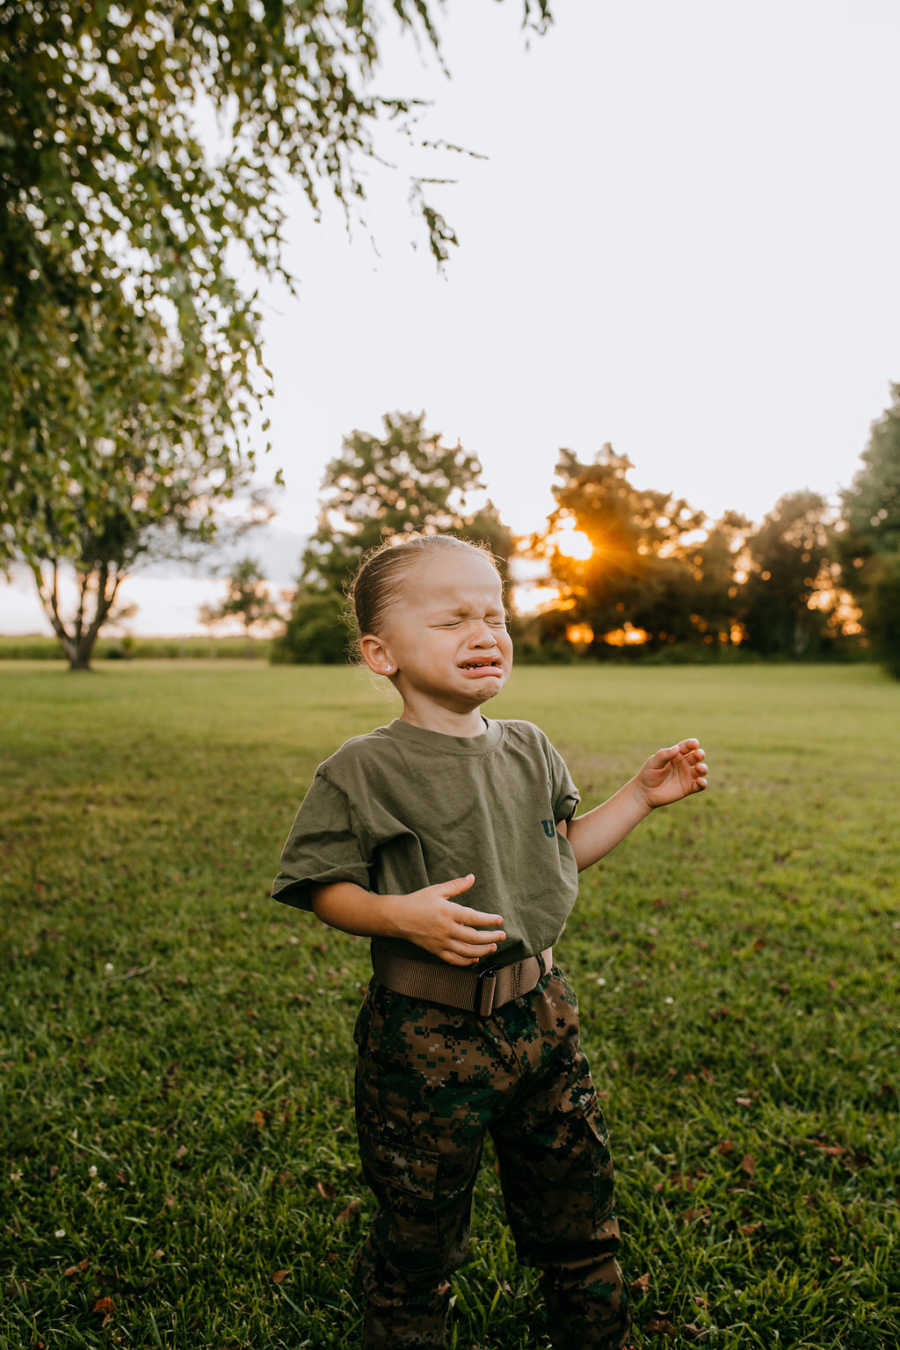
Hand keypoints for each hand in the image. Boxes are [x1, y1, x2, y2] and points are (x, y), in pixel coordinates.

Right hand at [389, 873, 505, 966]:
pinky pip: (454, 960)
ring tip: (493, 947)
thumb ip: (457, 885)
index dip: (488, 920)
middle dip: (491, 938)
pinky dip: (467, 962)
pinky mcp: (436, 951)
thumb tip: (473, 877)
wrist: (397, 918)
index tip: (500, 920)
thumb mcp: (437, 890)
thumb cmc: (418, 901)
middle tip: (502, 935)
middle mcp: (446, 929)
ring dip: (483, 951)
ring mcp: (441, 942)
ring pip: (467, 952)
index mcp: (447, 912)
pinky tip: (475, 958)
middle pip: (474, 938)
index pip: (473, 918)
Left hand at [635, 738, 707, 808]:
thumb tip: (676, 748)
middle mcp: (684, 764)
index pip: (686, 747)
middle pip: (697, 757)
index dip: (692, 744)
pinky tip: (700, 781)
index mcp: (676, 754)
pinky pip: (700, 785)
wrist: (645, 793)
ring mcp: (687, 776)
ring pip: (701, 770)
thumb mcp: (653, 762)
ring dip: (703, 768)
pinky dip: (703, 783)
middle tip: (698, 754)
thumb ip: (664, 755)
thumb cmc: (648, 774)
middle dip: (700, 754)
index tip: (695, 744)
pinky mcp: (689, 788)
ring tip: (699, 768)